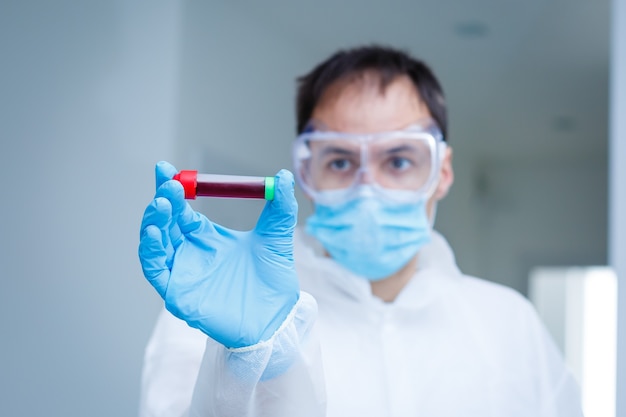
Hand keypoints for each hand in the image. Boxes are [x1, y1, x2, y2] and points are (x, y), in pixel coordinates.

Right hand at [139, 161, 299, 347]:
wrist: (277, 317)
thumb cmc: (273, 280)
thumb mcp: (277, 237)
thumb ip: (280, 207)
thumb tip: (285, 176)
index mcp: (206, 238)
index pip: (181, 209)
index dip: (173, 189)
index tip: (167, 168)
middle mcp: (189, 253)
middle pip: (164, 222)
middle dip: (162, 200)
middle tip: (168, 182)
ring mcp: (181, 273)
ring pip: (154, 244)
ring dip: (153, 221)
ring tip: (163, 202)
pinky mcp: (177, 294)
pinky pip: (155, 271)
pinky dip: (150, 251)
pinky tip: (155, 232)